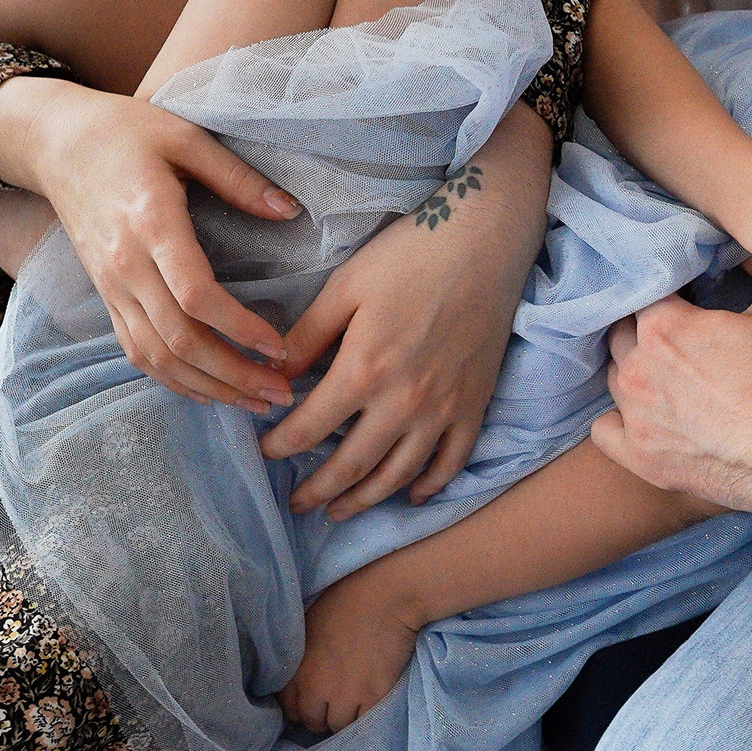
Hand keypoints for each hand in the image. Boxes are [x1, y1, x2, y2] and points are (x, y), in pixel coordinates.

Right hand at [0, 76, 300, 410]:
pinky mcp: (106, 296)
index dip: (240, 328)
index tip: (282, 345)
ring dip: (207, 387)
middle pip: (178, 340)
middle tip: (282, 394)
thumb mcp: (186, 137)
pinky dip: (174, 379)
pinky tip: (210, 391)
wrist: (55, 143)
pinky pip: (137, 351)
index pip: (195, 295)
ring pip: (156, 357)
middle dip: (233, 375)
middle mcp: (125, 266)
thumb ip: (239, 177)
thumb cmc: (126, 132)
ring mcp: (111, 286)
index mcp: (150, 224)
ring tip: (255, 402)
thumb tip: (291, 211)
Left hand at [260, 106, 550, 518]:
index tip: (265, 452)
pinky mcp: (476, 404)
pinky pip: (451, 461)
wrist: (486, 239)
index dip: (280, 445)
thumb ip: (306, 337)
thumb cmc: (410, 254)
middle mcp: (404, 402)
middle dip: (317, 490)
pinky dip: (429, 486)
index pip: (308, 428)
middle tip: (295, 505)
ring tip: (339, 511)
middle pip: (351, 465)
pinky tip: (409, 495)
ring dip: (364, 500)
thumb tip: (274, 377)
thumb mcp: (345, 286)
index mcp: (363, 370)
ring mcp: (444, 408)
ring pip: (398, 474)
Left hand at [283, 566, 423, 733]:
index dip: (303, 705)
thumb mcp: (307, 628)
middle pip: (313, 722)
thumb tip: (298, 680)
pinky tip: (370, 695)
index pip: (290, 709)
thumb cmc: (346, 602)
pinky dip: (366, 714)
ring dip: (345, 716)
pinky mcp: (372, 697)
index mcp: (296, 670)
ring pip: (338, 726)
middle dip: (323, 714)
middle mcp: (315, 688)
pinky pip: (364, 722)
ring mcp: (344, 696)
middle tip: (336, 699)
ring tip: (356, 696)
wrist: (385, 594)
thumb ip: (298, 660)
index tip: (314, 699)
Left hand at [593, 269, 751, 564]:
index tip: (685, 297)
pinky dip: (619, 420)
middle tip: (680, 336)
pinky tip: (647, 415)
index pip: (642, 292)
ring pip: (615, 379)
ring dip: (635, 371)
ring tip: (669, 375)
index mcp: (664, 327)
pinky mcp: (643, 460)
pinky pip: (603, 432)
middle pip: (621, 334)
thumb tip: (746, 244)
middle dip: (645, 329)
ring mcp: (636, 418)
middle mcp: (639, 370)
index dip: (665, 291)